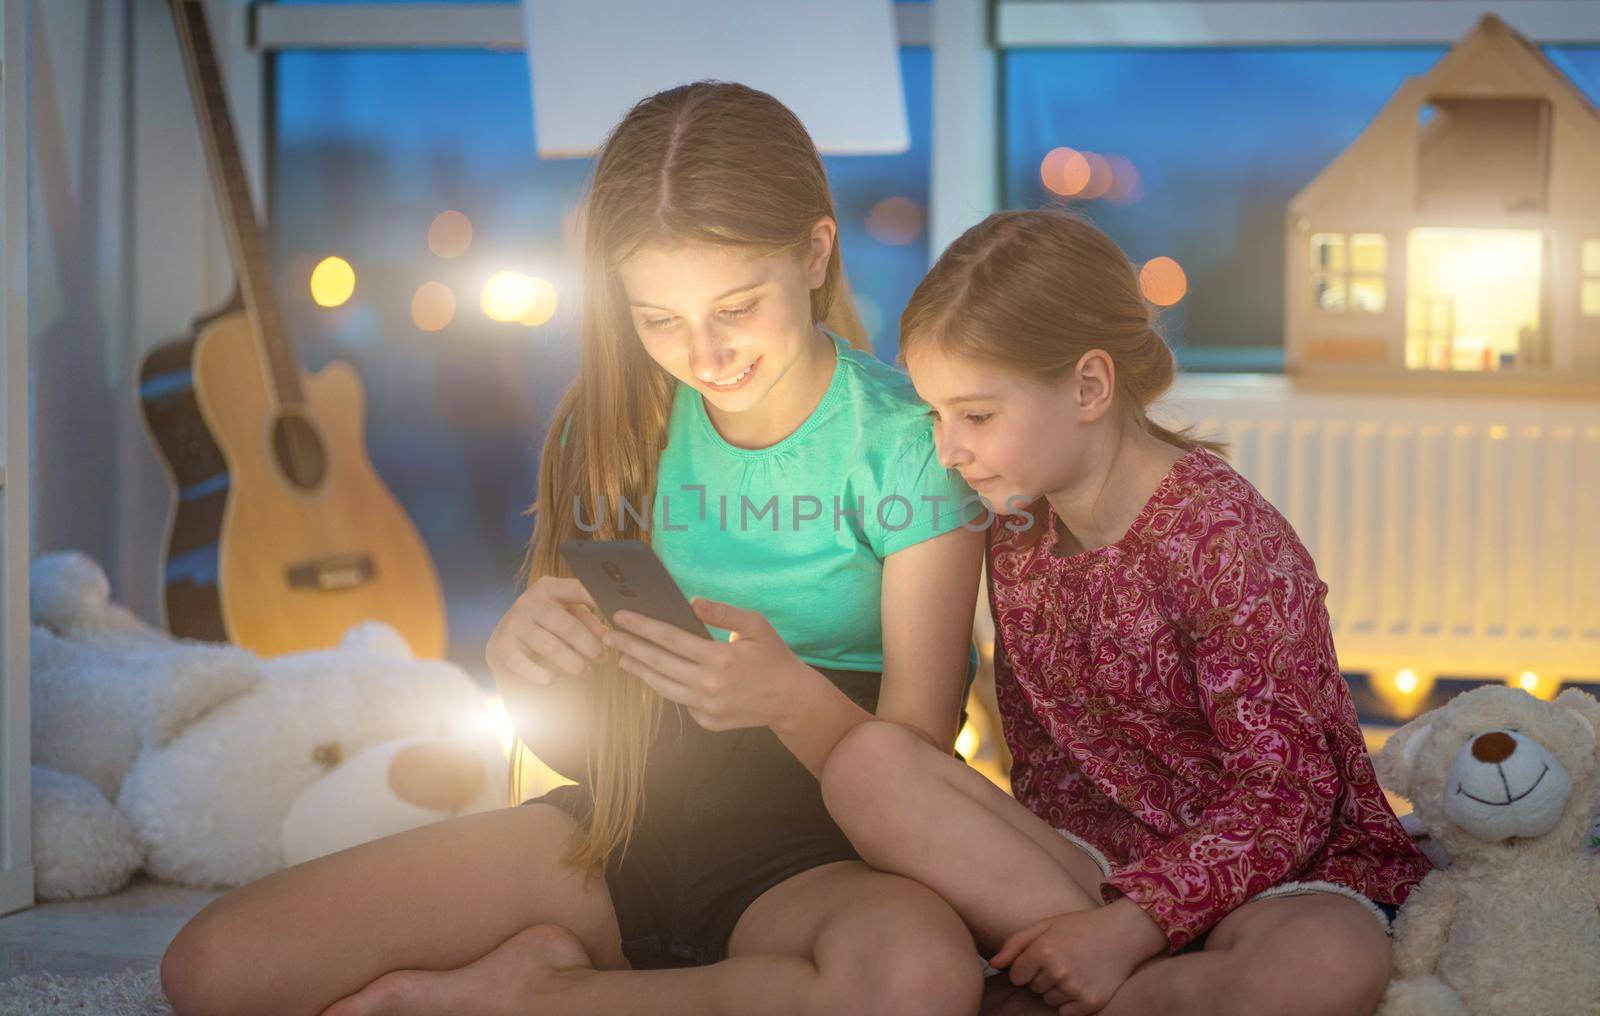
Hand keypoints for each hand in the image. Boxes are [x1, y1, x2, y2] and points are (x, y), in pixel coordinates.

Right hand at [486, 576, 606, 686]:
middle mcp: (529, 602)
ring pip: (551, 647)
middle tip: (601, 658)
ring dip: (573, 663)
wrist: (504, 643)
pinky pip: (527, 666)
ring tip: (584, 671)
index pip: (577, 588)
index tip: (617, 615)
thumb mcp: (567, 616)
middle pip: (567, 625)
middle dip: (589, 645)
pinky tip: (555, 679)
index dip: (598, 601)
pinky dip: (545, 676)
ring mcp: (513, 623)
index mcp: (548, 588)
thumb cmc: (546, 628)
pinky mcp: (501, 647)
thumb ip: (589, 622)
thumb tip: (609, 635)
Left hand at [602, 598, 808, 730]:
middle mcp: (709, 686)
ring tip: (621, 657)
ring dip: (639, 670)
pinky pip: (679, 701)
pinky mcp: (706, 722)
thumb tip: (692, 602)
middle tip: (607, 635)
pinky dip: (665, 686)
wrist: (790, 700)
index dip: (642, 626)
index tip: (620, 616)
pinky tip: (654, 674)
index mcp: (720, 658)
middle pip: (658, 663)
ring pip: (662, 686)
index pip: (670, 639)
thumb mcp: (756, 625)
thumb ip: (723, 612)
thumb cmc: (773, 656)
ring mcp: (706, 708)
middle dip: (629, 647)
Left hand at [989, 900, 1164, 1014]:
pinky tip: (1083, 982)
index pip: (1016, 976)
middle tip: (1064, 959)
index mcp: (1043, 951)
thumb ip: (1016, 943)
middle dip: (1042, 977)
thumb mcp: (1046, 925)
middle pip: (1033, 988)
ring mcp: (1075, 989)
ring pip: (1048, 1001)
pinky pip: (1066, 1013)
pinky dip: (1071, 1003)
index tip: (1042, 957)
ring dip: (1057, 990)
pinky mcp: (1091, 1003)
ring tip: (1074, 969)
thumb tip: (993, 964)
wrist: (1123, 933)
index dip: (1026, 967)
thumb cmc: (1082, 926)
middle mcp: (1057, 971)